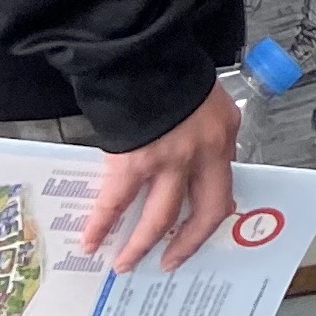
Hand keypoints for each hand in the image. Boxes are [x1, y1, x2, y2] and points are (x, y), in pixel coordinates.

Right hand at [82, 84, 242, 274]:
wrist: (145, 52)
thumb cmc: (173, 73)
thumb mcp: (208, 103)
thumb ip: (205, 135)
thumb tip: (194, 165)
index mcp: (222, 137)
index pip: (225, 187)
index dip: (211, 214)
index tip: (199, 231)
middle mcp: (203, 153)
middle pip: (204, 213)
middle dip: (185, 243)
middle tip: (169, 262)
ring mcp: (168, 160)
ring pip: (159, 216)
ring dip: (141, 244)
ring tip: (125, 262)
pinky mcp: (132, 160)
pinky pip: (116, 202)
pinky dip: (102, 223)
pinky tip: (91, 240)